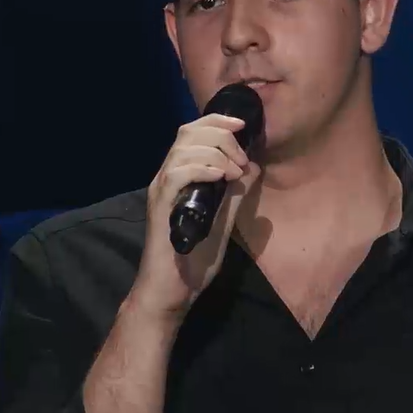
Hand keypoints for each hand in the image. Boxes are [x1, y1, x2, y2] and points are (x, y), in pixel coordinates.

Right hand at [132, 114, 261, 319]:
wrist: (172, 291)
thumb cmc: (193, 260)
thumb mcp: (223, 220)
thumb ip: (235, 193)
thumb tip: (252, 166)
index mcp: (181, 176)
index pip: (194, 132)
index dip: (218, 121)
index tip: (243, 125)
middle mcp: (167, 177)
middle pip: (188, 132)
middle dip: (221, 134)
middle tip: (241, 157)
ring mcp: (161, 190)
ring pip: (183, 148)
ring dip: (215, 152)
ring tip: (234, 170)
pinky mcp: (160, 206)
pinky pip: (177, 174)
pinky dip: (201, 168)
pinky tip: (221, 177)